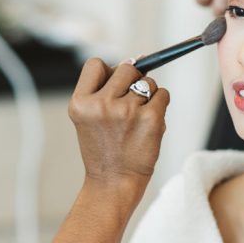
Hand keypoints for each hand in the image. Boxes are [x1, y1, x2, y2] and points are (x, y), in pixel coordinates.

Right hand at [69, 58, 168, 193]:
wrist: (113, 183)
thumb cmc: (104, 150)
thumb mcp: (90, 118)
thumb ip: (105, 89)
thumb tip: (137, 59)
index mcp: (80, 103)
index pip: (96, 64)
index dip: (108, 73)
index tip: (113, 88)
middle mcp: (101, 105)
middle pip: (127, 68)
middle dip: (132, 81)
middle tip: (129, 106)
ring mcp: (126, 111)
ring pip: (148, 82)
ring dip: (148, 96)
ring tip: (137, 119)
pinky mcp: (150, 118)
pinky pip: (163, 95)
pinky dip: (160, 105)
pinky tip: (149, 123)